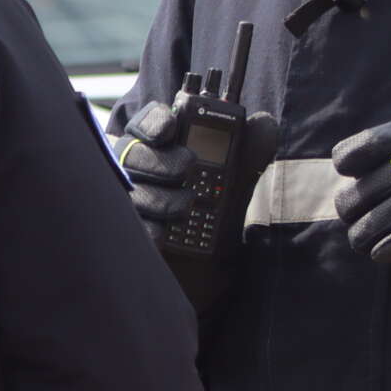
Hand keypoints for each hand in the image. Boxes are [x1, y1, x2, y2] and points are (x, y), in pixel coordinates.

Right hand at [114, 100, 277, 310]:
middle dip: (163, 160)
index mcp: (159, 146)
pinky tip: (164, 233)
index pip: (148, 123)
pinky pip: (128, 225)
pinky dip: (149, 228)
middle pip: (132, 153)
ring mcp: (126, 199)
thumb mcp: (235, 179)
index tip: (172, 127)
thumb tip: (265, 124)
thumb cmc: (212, 211)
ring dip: (162, 197)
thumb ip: (248, 150)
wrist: (205, 269)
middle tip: (188, 168)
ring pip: (130, 189)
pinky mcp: (126, 230)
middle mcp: (135, 170)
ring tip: (185, 209)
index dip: (156, 121)